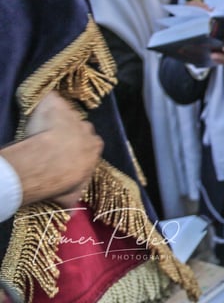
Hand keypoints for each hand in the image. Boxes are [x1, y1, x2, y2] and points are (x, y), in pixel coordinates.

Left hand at [4, 92, 102, 206]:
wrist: (45, 163)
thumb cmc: (59, 180)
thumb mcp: (69, 195)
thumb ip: (72, 199)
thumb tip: (72, 213)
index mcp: (94, 149)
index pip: (90, 145)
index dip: (76, 150)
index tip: (65, 156)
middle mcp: (88, 131)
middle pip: (80, 129)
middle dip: (70, 134)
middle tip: (52, 144)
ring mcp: (72, 116)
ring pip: (66, 116)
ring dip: (56, 121)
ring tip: (40, 130)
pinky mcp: (55, 104)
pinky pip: (52, 100)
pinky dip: (46, 103)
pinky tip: (37, 108)